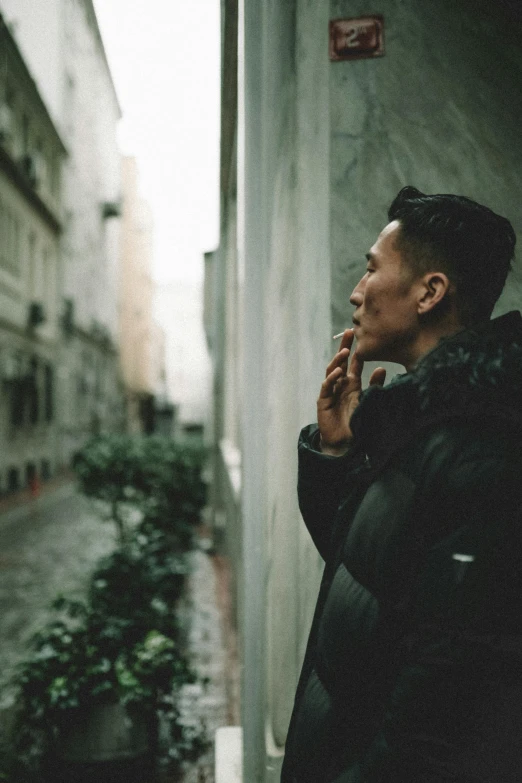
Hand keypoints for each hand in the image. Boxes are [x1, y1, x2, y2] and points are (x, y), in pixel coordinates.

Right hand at [317, 329, 385, 455]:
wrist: (345, 443)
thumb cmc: (356, 422)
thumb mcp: (368, 401)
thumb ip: (375, 385)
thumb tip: (382, 368)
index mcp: (351, 384)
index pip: (353, 363)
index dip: (356, 350)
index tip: (360, 335)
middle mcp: (340, 385)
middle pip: (341, 362)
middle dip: (345, 347)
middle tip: (350, 332)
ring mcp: (330, 392)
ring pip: (332, 371)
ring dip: (338, 361)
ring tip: (346, 352)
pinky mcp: (324, 401)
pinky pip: (327, 387)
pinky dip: (331, 378)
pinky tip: (338, 372)